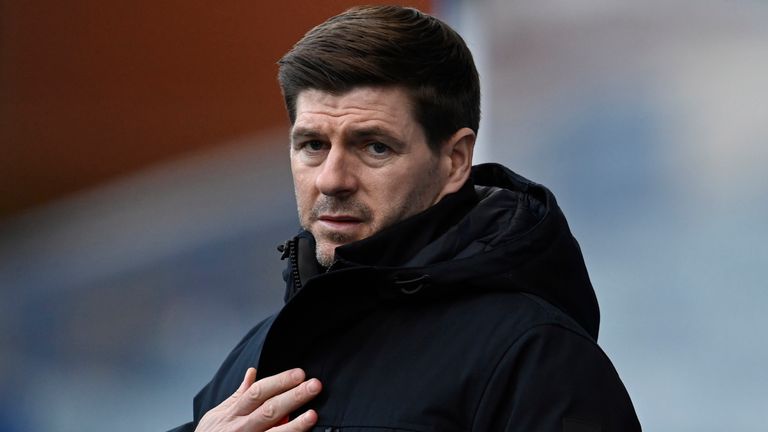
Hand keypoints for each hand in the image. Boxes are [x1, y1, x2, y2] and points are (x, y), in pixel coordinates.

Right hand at [195, 367, 321, 431]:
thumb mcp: (218, 414)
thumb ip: (238, 395)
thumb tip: (252, 372)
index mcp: (233, 413)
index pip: (259, 392)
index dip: (279, 381)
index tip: (300, 374)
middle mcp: (241, 428)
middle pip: (270, 409)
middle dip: (293, 396)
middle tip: (314, 386)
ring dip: (295, 425)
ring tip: (312, 415)